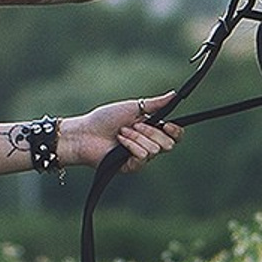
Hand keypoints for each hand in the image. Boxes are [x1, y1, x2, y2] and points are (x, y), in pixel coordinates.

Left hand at [59, 95, 184, 173]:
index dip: (176, 132)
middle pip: (168, 144)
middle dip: (152, 132)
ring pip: (155, 149)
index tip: (168, 124)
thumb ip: (155, 104)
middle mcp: (148, 145)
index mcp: (151, 131)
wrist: (86, 132)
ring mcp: (140, 158)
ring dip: (137, 137)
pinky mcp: (131, 167)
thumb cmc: (105, 119)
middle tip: (135, 125)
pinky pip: (143, 156)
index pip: (174, 136)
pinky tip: (119, 142)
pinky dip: (131, 145)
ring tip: (121, 132)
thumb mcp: (133, 107)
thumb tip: (174, 94)